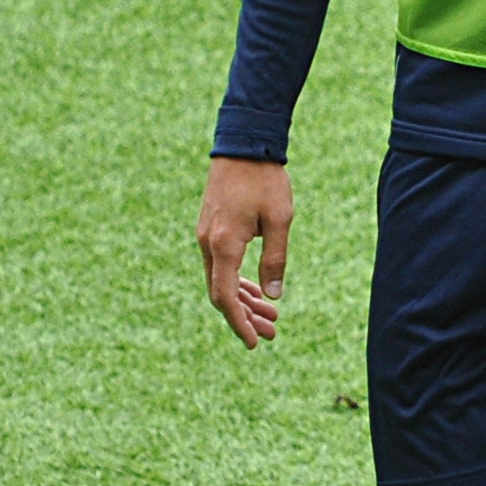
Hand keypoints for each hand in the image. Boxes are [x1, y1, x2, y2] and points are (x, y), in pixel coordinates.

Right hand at [198, 156, 293, 346]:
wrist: (243, 143)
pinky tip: (257, 290)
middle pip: (222, 293)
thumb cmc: (264, 180)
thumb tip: (274, 296)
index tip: (254, 342)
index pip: (225, 297)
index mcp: (224, 245)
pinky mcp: (211, 228)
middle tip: (271, 333)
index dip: (239, 323)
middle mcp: (208, 243)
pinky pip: (221, 265)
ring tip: (270, 315)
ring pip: (221, 280)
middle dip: (245, 317)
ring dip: (244, 300)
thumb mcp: (279, 221)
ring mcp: (206, 236)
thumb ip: (275, 260)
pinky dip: (237, 281)